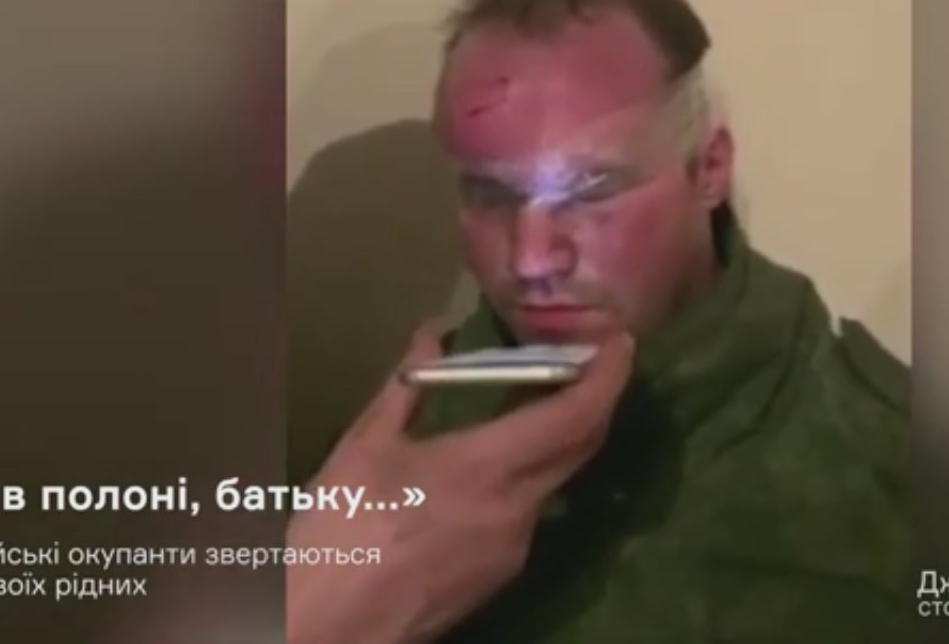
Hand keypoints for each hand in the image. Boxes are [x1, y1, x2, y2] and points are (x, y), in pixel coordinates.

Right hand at [286, 325, 633, 643]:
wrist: (328, 628)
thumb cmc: (338, 531)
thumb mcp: (364, 447)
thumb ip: (407, 385)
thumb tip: (433, 334)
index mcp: (486, 469)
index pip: (575, 416)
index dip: (608, 375)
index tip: (621, 341)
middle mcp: (518, 509)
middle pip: (581, 446)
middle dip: (595, 398)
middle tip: (589, 358)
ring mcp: (515, 548)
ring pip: (555, 480)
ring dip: (558, 438)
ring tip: (537, 400)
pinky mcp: (502, 575)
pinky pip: (529, 512)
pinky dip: (528, 475)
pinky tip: (497, 463)